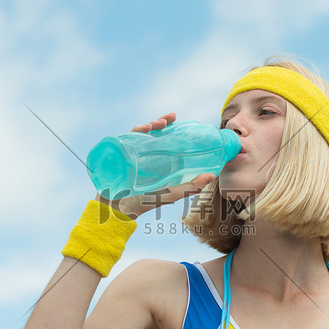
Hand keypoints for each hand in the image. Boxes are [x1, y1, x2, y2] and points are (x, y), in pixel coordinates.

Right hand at [94, 113, 215, 218]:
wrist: (116, 211)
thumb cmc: (144, 204)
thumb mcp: (171, 194)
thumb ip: (191, 187)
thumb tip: (212, 176)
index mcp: (156, 163)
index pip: (164, 141)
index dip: (172, 129)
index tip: (180, 121)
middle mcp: (144, 157)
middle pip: (153, 134)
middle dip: (162, 123)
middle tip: (172, 118)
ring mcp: (131, 155)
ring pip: (141, 134)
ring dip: (151, 125)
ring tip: (160, 124)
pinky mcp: (119, 155)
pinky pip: (126, 139)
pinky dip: (136, 131)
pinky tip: (144, 129)